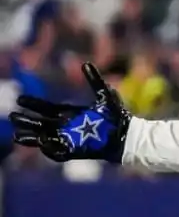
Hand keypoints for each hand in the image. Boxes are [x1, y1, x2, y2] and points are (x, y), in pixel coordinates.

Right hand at [10, 62, 129, 162]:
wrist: (127, 135)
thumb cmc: (117, 115)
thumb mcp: (104, 95)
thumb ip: (95, 80)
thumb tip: (86, 63)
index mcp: (70, 113)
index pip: (47, 108)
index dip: (33, 104)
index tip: (20, 100)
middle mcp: (67, 126)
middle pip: (41, 123)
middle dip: (27, 121)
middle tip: (13, 117)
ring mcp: (71, 139)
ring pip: (45, 139)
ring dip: (32, 138)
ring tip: (18, 137)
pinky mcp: (76, 151)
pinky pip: (59, 152)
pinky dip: (50, 149)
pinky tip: (43, 144)